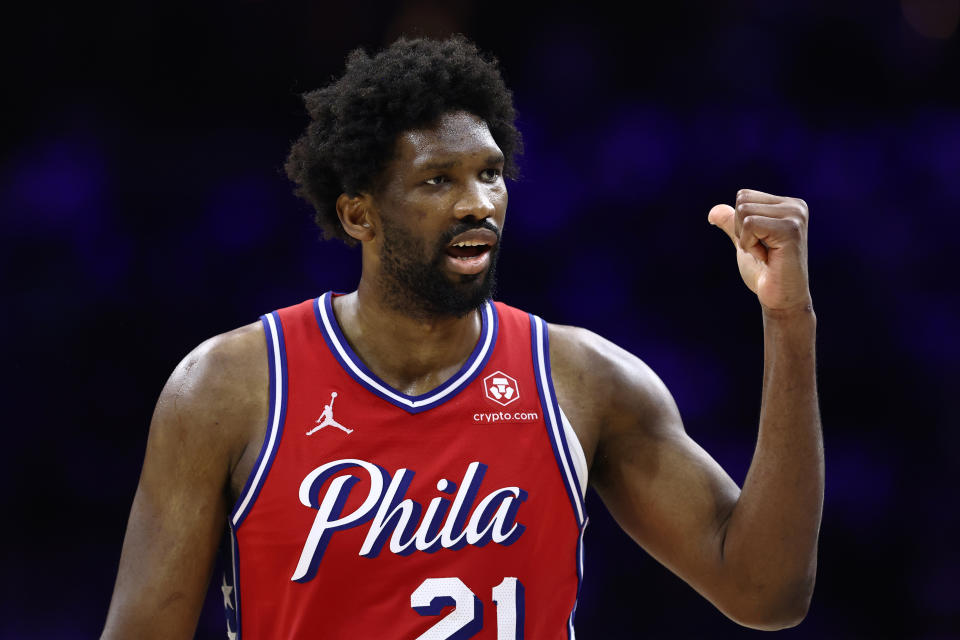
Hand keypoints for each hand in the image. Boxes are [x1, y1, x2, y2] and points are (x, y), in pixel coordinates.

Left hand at [708, 189, 811, 311]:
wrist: (780, 299)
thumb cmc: (764, 273)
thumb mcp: (745, 243)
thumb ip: (733, 225)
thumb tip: (713, 212)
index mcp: (788, 205)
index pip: (744, 196)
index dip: (741, 224)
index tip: (760, 244)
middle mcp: (795, 206)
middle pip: (742, 201)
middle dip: (741, 230)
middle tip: (762, 251)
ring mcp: (795, 216)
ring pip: (744, 212)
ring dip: (746, 239)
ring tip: (766, 254)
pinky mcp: (791, 229)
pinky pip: (750, 224)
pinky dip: (749, 244)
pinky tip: (767, 258)